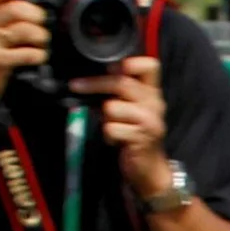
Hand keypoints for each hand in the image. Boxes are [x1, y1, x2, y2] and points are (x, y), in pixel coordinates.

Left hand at [79, 56, 173, 195]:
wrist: (149, 167)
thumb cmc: (135, 136)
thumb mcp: (129, 110)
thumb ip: (116, 94)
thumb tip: (88, 79)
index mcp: (152, 93)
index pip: (150, 66)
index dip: (130, 63)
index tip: (111, 68)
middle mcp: (154, 103)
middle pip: (122, 83)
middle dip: (94, 84)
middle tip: (75, 85)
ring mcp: (149, 120)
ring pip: (112, 107)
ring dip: (105, 118)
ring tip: (111, 126)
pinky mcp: (140, 137)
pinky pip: (111, 128)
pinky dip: (108, 135)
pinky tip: (115, 140)